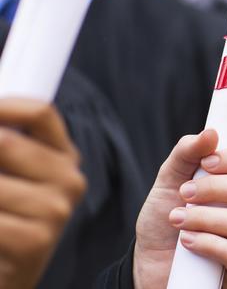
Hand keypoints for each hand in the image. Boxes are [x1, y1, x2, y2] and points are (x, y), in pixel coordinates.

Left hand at [0, 99, 84, 288]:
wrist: (8, 275)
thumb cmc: (6, 217)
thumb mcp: (10, 175)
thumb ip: (7, 145)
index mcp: (64, 156)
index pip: (40, 112)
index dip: (2, 107)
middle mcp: (69, 180)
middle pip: (6, 143)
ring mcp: (56, 211)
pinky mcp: (35, 241)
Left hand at [133, 130, 226, 288]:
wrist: (150, 266)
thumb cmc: (165, 223)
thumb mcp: (169, 182)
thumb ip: (187, 154)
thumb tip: (211, 132)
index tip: (207, 161)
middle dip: (216, 187)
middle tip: (184, 193)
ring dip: (205, 218)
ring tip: (177, 219)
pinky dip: (208, 244)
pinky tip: (186, 242)